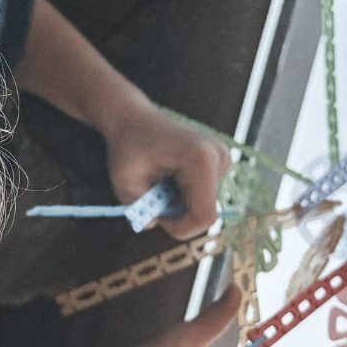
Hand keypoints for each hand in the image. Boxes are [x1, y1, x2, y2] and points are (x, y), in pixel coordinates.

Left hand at [99, 100, 229, 239]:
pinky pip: (204, 194)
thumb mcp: (124, 181)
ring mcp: (222, 158)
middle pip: (206, 211)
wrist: (134, 118)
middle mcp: (218, 157)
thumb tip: (154, 224)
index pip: (204, 216)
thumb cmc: (128, 146)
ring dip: (179, 203)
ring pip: (205, 204)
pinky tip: (170, 177)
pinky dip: (184, 195)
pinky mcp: (219, 161)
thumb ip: (140, 209)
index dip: (180, 227)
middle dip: (178, 214)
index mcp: (201, 160)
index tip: (156, 217)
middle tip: (153, 197)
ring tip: (160, 181)